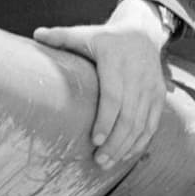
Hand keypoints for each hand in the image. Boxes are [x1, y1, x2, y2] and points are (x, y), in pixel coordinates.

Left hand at [33, 0, 170, 170]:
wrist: (144, 33)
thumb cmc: (107, 38)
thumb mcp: (86, 33)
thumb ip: (61, 36)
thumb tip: (35, 34)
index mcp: (117, 62)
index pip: (114, 96)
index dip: (106, 120)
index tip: (95, 140)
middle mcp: (138, 77)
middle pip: (129, 116)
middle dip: (115, 142)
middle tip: (99, 160)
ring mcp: (151, 89)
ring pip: (141, 124)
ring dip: (126, 147)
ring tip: (108, 163)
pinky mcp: (159, 97)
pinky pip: (152, 124)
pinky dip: (140, 142)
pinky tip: (126, 155)